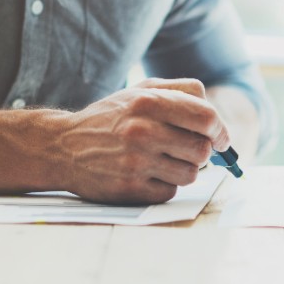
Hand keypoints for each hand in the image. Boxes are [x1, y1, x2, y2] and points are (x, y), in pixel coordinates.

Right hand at [55, 78, 230, 204]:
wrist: (63, 147)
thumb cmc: (110, 118)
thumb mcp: (140, 91)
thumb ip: (180, 91)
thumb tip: (215, 116)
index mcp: (148, 102)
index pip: (206, 118)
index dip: (220, 130)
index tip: (220, 138)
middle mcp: (142, 131)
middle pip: (202, 149)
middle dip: (201, 151)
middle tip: (187, 149)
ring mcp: (135, 162)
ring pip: (190, 174)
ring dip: (183, 169)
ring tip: (164, 160)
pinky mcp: (130, 188)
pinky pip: (170, 191)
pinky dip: (165, 185)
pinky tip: (148, 174)